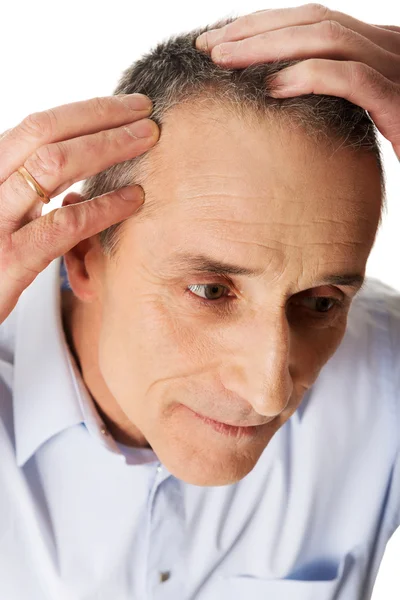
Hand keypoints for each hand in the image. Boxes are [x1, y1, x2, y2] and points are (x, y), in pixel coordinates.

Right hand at [0, 94, 158, 323]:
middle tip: (147, 114)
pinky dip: (104, 206)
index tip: (128, 106)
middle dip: (101, 117)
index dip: (86, 111)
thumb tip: (79, 158)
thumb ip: (32, 187)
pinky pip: (64, 225)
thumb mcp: (6, 213)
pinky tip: (134, 198)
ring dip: (108, 146)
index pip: (37, 126)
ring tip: (148, 141)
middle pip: (45, 133)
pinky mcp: (10, 260)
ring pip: (53, 165)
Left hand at [196, 4, 399, 158]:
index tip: (219, 42)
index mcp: (376, 47)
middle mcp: (387, 46)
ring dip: (268, 46)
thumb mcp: (367, 111)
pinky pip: (351, 78)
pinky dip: (309, 77)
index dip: (262, 26)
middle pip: (312, 21)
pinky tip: (273, 88)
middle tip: (208, 47)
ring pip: (326, 38)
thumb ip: (334, 96)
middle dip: (254, 30)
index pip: (312, 21)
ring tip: (224, 61)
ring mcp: (397, 68)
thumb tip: (279, 98)